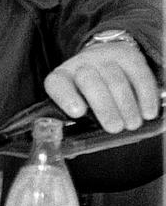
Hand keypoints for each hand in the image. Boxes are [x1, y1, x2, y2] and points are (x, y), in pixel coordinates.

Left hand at [44, 40, 159, 132]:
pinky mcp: (128, 56)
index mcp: (62, 78)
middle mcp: (80, 65)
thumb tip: (72, 150)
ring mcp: (104, 58)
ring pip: (115, 79)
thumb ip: (75, 123)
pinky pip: (138, 74)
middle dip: (103, 106)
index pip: (57, 83)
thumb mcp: (77, 102)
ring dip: (126, 105)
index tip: (78, 113)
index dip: (66, 97)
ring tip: (132, 124)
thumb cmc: (89, 92)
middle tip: (115, 127)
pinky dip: (145, 95)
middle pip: (89, 81)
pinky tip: (148, 112)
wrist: (105, 59)